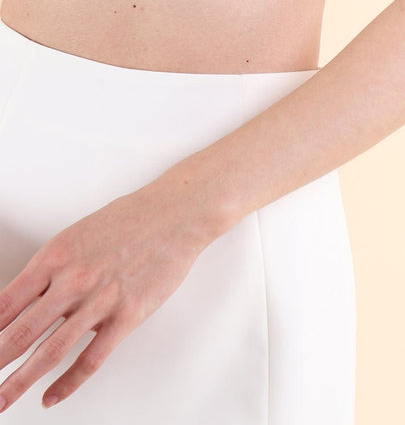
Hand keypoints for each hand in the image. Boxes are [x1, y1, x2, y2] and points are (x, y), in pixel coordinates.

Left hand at [0, 174, 210, 412]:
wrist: (175, 214)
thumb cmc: (130, 220)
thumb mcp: (78, 235)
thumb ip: (53, 270)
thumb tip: (28, 302)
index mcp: (55, 256)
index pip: (6, 303)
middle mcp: (72, 279)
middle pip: (20, 333)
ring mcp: (99, 299)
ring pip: (50, 352)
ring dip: (20, 382)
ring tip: (1, 401)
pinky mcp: (126, 315)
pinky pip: (91, 359)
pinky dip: (68, 383)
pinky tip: (51, 395)